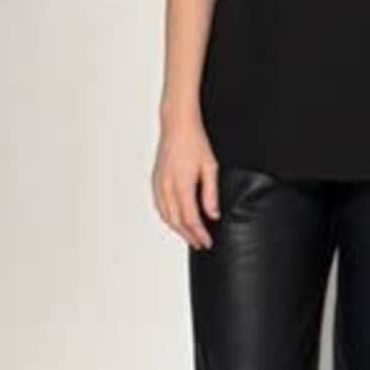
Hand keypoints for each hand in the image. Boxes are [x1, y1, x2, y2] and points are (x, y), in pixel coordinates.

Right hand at [153, 115, 222, 250]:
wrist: (177, 125)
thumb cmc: (194, 142)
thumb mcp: (210, 167)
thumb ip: (211, 193)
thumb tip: (213, 214)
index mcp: (181, 185)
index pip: (190, 219)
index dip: (199, 234)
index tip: (207, 242)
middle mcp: (167, 187)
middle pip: (176, 221)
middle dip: (188, 236)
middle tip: (200, 244)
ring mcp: (159, 184)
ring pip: (165, 215)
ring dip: (177, 229)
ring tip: (189, 236)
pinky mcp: (156, 180)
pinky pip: (159, 205)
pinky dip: (167, 217)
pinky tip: (175, 220)